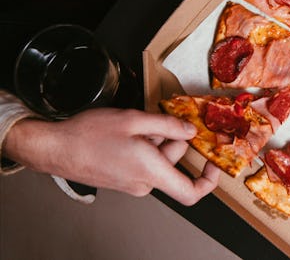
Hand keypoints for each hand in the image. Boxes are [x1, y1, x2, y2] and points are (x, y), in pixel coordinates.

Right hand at [4, 109, 218, 205]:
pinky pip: (145, 162)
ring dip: (155, 140)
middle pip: (174, 163)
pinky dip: (144, 146)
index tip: (212, 162)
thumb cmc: (88, 135)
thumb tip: (191, 132)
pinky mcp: (123, 180)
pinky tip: (128, 133)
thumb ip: (168, 126)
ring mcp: (132, 184)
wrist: (54, 148)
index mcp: (151, 172)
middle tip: (158, 120)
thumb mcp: (134, 120)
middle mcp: (144, 183)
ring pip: (159, 160)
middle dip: (172, 139)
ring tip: (135, 126)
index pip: (191, 192)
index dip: (209, 180)